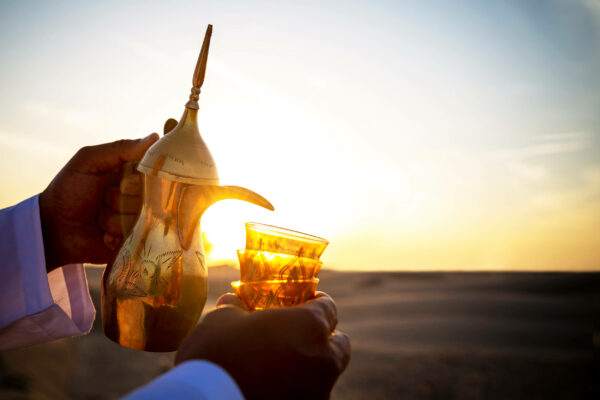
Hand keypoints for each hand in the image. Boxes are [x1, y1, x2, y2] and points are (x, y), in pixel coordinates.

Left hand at [39, 134, 158, 271]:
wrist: (52, 228)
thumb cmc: (68, 191)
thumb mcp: (88, 161)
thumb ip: (120, 149)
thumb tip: (155, 137)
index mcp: (132, 174)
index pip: (155, 172)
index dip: (142, 178)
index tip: (125, 182)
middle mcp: (138, 196)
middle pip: (150, 198)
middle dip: (122, 201)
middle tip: (103, 200)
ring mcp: (137, 220)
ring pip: (142, 220)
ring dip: (115, 221)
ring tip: (99, 220)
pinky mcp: (133, 241)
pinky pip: (137, 239)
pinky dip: (117, 238)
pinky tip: (103, 236)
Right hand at [175, 292, 350, 399]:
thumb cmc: (215, 354)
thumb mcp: (221, 321)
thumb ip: (236, 309)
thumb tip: (232, 303)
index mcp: (309, 327)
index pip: (327, 308)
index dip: (315, 303)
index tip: (305, 303)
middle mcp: (323, 360)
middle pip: (338, 344)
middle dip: (324, 338)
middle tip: (299, 336)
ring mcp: (318, 393)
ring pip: (326, 375)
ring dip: (312, 367)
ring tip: (283, 366)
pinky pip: (310, 396)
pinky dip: (299, 390)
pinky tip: (275, 387)